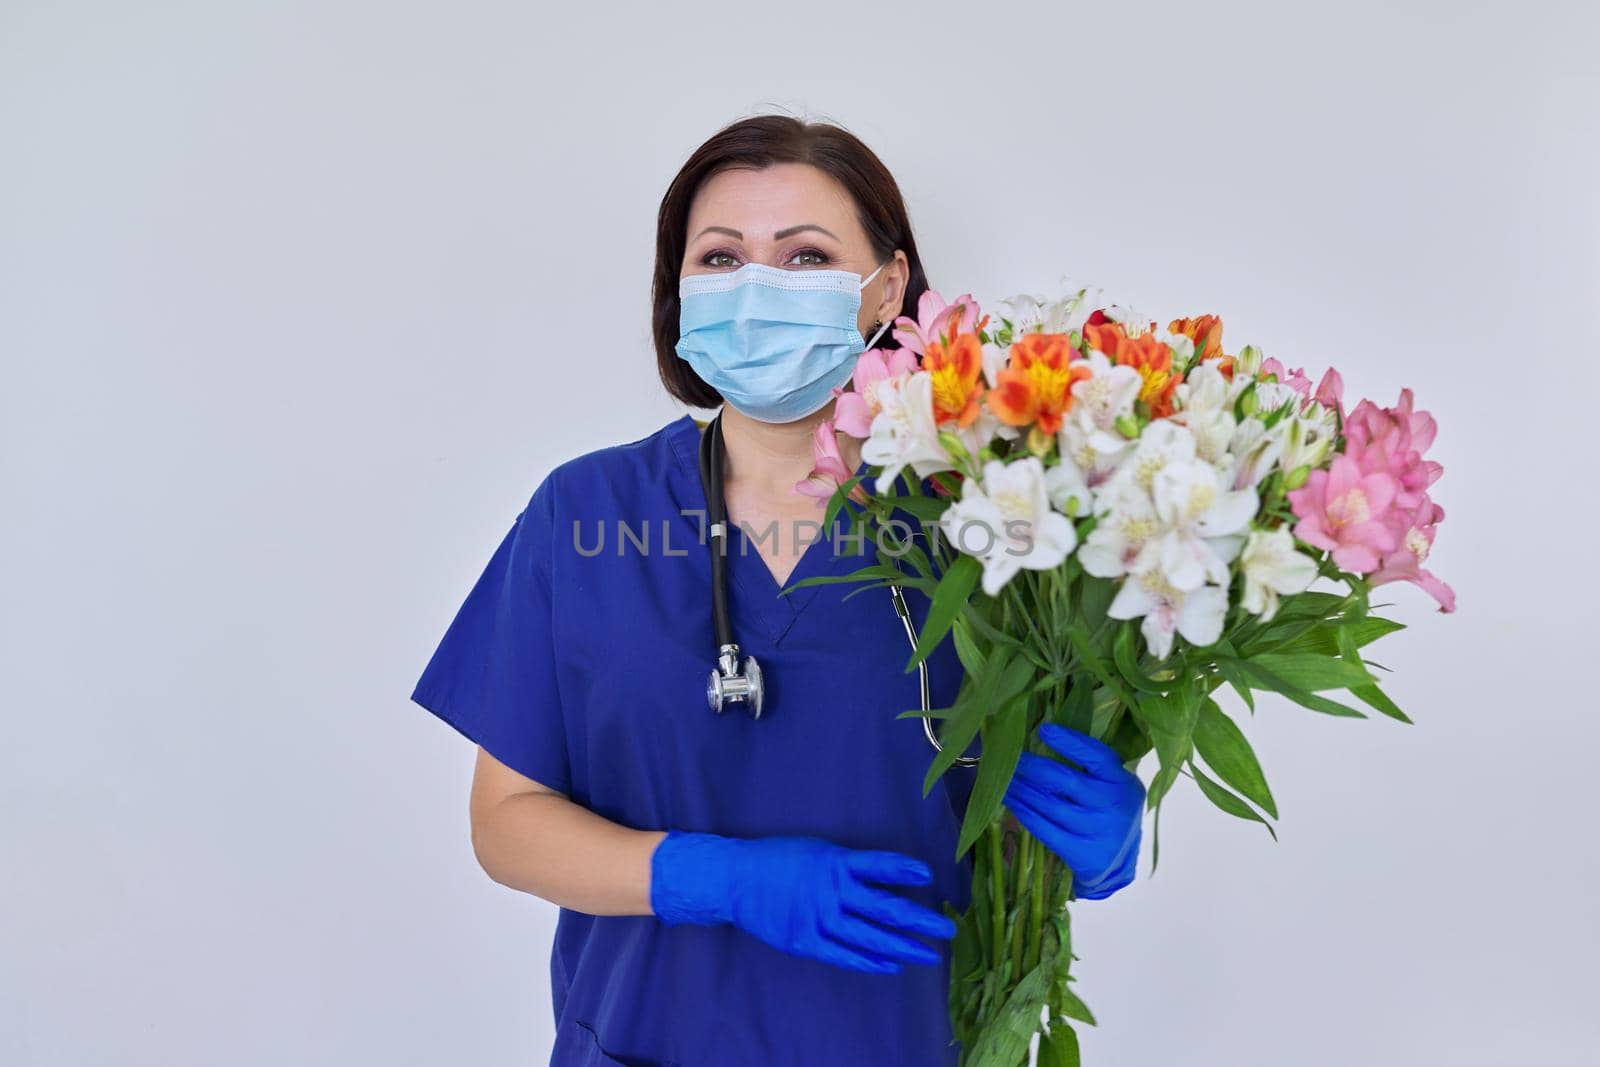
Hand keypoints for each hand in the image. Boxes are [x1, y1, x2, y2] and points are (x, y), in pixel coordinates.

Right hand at [649, 832, 956, 973]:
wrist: (736, 878)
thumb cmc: (779, 859)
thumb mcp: (817, 849)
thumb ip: (847, 864)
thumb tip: (883, 874)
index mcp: (835, 862)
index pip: (879, 865)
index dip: (904, 870)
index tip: (928, 877)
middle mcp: (830, 891)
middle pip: (884, 909)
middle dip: (919, 921)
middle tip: (947, 929)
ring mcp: (818, 918)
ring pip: (869, 937)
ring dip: (902, 947)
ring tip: (929, 955)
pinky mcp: (805, 940)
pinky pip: (843, 955)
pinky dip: (869, 962)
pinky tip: (891, 965)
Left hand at [1002, 723, 1144, 899]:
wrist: (1121, 861)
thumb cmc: (1110, 810)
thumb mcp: (1113, 784)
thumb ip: (1091, 764)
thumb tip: (1045, 733)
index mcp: (1121, 782)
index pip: (1096, 756)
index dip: (1070, 742)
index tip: (1044, 730)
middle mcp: (1112, 806)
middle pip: (1065, 780)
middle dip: (1031, 767)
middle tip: (1009, 758)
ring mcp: (1096, 831)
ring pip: (1050, 805)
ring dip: (1021, 789)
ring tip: (1002, 778)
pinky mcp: (1081, 853)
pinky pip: (1045, 829)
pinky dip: (1024, 812)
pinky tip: (1009, 801)